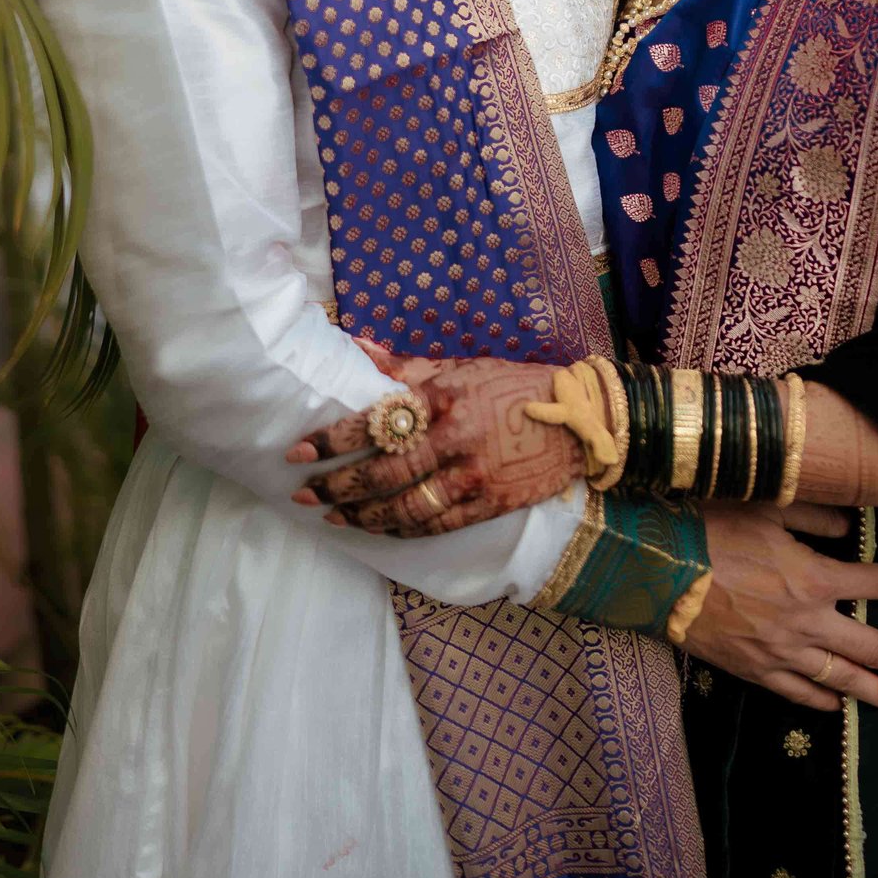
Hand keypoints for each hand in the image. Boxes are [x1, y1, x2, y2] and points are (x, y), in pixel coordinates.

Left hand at [285, 355, 582, 535]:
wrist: (579, 419)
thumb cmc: (514, 386)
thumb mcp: (462, 366)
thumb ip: (407, 367)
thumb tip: (356, 347)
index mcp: (444, 398)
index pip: (375, 421)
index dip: (331, 440)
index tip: (297, 451)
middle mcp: (454, 439)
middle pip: (382, 472)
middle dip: (336, 485)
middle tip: (302, 493)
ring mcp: (472, 477)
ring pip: (404, 507)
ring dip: (361, 514)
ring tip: (333, 514)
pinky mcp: (489, 505)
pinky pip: (434, 526)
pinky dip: (400, 530)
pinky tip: (377, 527)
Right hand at [685, 504, 877, 715]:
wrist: (655, 570)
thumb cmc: (709, 527)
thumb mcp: (766, 505)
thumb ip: (814, 514)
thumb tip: (849, 526)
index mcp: (814, 576)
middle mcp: (806, 621)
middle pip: (872, 648)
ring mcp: (780, 652)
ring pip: (840, 680)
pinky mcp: (753, 670)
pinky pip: (796, 692)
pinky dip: (821, 701)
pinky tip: (836, 706)